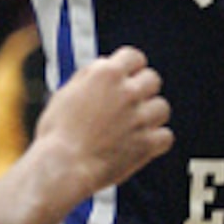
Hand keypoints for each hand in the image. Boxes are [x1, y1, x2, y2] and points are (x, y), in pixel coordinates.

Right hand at [36, 46, 171, 192]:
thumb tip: (103, 67)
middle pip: (152, 79)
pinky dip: (157, 140)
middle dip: (142, 89)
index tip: (127, 76)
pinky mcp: (147, 143)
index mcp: (106, 74)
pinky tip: (142, 142)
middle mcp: (127, 92)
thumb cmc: (57, 134)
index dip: (130, 67)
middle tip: (130, 102)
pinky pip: (166, 136)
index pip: (134, 57)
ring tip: (135, 124)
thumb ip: (89, 76)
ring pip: (162, 107)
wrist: (62, 166)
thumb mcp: (66, 92)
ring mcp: (140, 118)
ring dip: (151, 114)